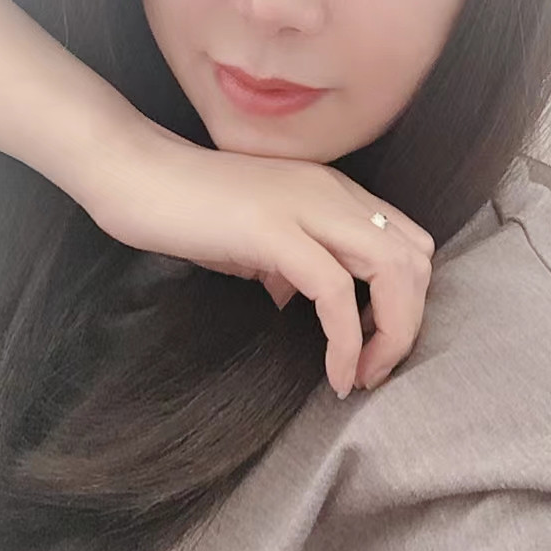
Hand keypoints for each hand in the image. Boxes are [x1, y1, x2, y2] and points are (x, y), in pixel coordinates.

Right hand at [86, 117, 435, 398]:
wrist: (134, 174)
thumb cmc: (187, 208)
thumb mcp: (256, 239)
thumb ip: (290, 263)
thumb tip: (302, 301)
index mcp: (333, 192)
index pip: (409, 241)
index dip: (409, 300)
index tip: (377, 344)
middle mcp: (333, 192)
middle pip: (415, 259)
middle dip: (409, 324)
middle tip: (377, 370)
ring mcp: (307, 206)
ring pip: (392, 271)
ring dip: (390, 336)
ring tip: (362, 377)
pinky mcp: (275, 229)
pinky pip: (336, 291)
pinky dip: (345, 342)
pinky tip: (335, 374)